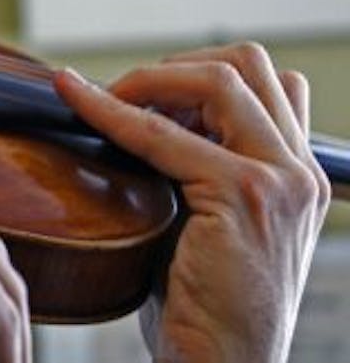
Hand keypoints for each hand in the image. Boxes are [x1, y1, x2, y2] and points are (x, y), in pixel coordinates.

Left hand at [55, 43, 330, 362]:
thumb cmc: (200, 309)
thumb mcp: (205, 225)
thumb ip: (189, 172)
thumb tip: (129, 120)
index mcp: (296, 177)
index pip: (264, 86)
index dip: (195, 79)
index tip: (137, 97)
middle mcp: (299, 173)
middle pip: (248, 65)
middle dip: (175, 67)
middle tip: (121, 95)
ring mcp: (278, 182)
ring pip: (219, 79)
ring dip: (149, 78)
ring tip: (102, 98)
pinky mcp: (243, 197)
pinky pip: (163, 133)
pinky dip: (109, 110)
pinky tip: (75, 100)